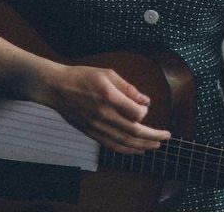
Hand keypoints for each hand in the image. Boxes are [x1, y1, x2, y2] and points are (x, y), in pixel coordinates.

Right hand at [44, 64, 170, 154]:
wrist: (57, 88)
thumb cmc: (83, 76)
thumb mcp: (108, 73)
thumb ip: (128, 88)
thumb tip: (146, 101)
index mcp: (109, 97)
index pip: (136, 113)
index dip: (145, 113)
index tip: (146, 107)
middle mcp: (104, 115)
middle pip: (134, 132)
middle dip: (153, 136)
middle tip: (166, 136)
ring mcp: (97, 127)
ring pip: (124, 143)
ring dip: (143, 146)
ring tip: (156, 145)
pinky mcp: (92, 133)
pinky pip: (112, 146)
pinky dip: (127, 150)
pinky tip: (137, 149)